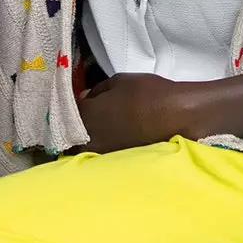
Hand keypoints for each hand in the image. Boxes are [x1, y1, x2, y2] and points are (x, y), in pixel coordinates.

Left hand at [76, 73, 196, 153]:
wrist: (175, 116)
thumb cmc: (146, 93)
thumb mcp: (119, 80)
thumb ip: (97, 90)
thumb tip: (86, 97)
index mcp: (85, 114)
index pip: (67, 111)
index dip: (75, 105)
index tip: (84, 102)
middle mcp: (87, 138)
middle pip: (72, 133)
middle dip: (77, 125)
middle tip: (92, 116)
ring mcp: (101, 153)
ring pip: (85, 146)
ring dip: (89, 138)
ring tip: (104, 129)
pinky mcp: (115, 163)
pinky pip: (101, 153)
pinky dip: (104, 147)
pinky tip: (114, 139)